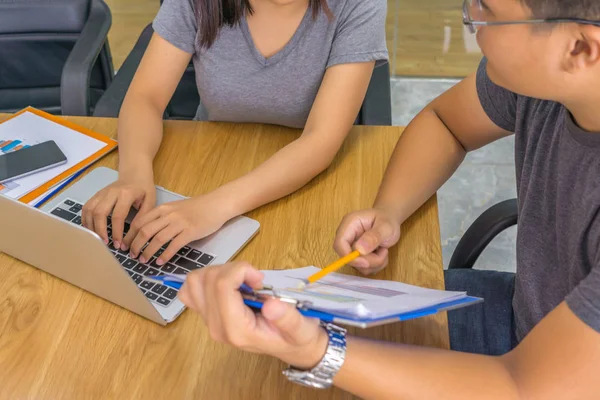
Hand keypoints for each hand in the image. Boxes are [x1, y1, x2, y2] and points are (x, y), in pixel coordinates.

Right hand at [82, 170, 155, 247]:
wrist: (135, 175)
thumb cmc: (144, 189)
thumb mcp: (150, 202)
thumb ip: (142, 217)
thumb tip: (133, 236)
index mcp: (126, 194)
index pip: (117, 216)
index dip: (116, 232)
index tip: (119, 245)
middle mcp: (111, 192)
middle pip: (99, 213)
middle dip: (100, 231)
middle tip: (105, 244)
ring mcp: (102, 192)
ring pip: (90, 210)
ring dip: (91, 227)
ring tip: (97, 239)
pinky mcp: (96, 194)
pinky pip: (86, 207)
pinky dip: (85, 220)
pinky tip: (91, 230)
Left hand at [124, 194, 231, 264]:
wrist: (216, 204)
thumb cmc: (197, 207)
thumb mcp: (176, 208)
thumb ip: (163, 217)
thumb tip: (148, 233)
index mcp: (163, 208)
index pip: (139, 221)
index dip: (130, 235)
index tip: (125, 245)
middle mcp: (169, 215)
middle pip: (145, 231)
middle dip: (135, 245)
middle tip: (132, 256)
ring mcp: (180, 223)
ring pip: (157, 239)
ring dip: (148, 251)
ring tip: (144, 261)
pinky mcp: (190, 232)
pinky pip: (174, 245)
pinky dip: (165, 255)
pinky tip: (160, 261)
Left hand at [179, 262, 328, 368]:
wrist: (291, 348)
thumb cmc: (297, 337)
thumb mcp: (302, 329)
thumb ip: (288, 319)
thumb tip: (271, 305)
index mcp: (237, 330)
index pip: (221, 286)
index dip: (240, 270)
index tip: (259, 278)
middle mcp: (217, 327)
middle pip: (207, 280)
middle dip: (231, 269)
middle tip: (253, 278)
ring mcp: (209, 321)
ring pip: (194, 282)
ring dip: (218, 271)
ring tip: (240, 279)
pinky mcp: (207, 315)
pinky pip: (190, 291)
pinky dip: (205, 280)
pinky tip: (226, 283)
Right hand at [334, 207, 401, 274]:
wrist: (390, 220)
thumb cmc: (387, 220)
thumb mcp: (385, 227)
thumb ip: (373, 237)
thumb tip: (359, 250)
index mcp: (349, 225)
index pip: (339, 244)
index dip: (349, 257)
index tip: (365, 263)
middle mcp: (347, 237)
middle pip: (348, 258)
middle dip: (368, 261)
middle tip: (383, 252)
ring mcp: (351, 247)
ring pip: (358, 266)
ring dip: (374, 263)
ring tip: (384, 250)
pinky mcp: (357, 256)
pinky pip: (364, 268)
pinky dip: (375, 265)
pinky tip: (381, 254)